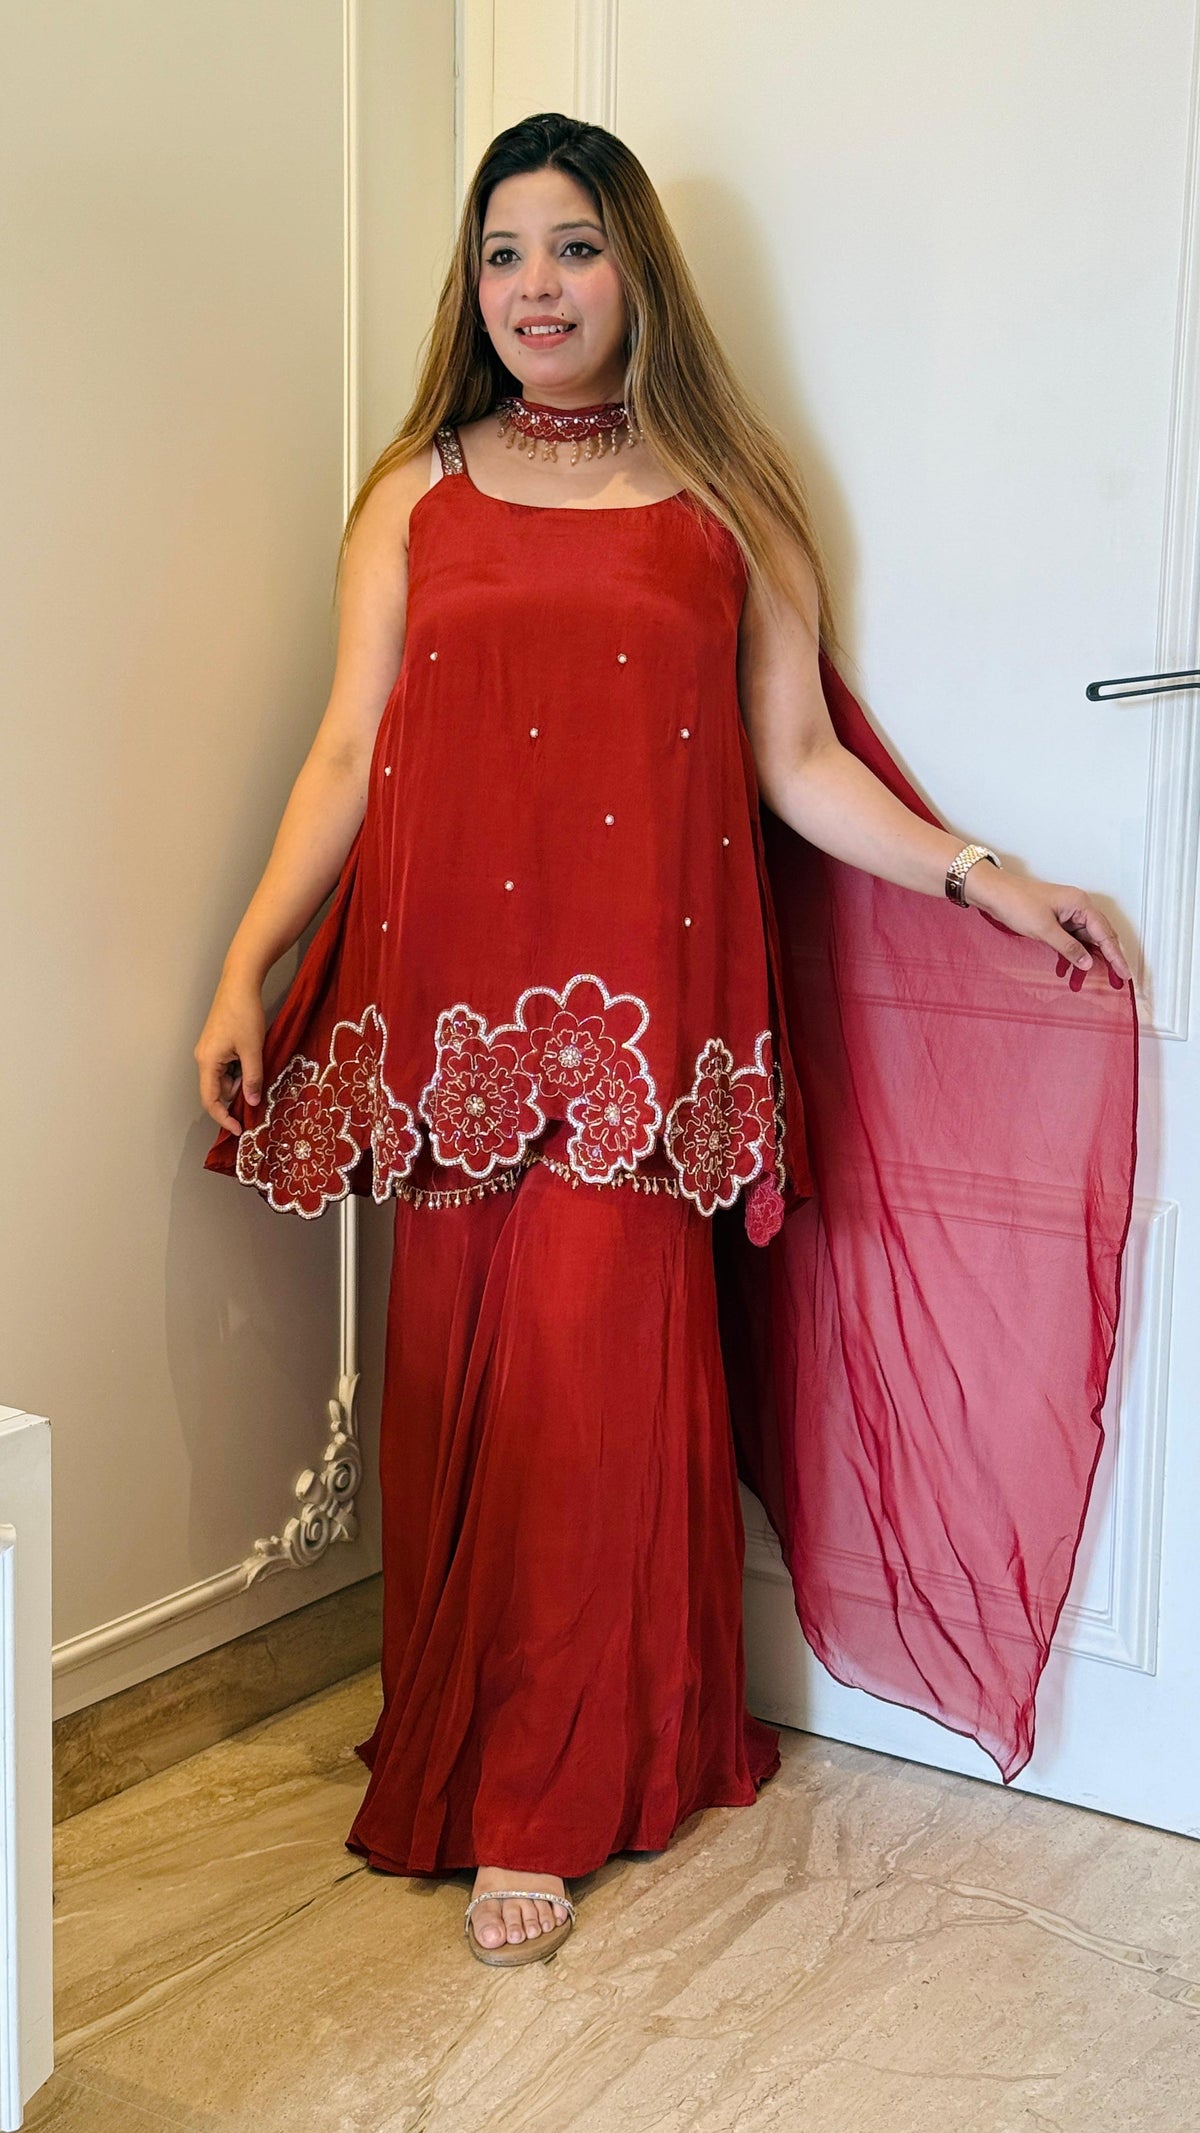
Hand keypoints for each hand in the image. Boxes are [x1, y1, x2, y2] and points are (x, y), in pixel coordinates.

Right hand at [194, 973, 266, 1134]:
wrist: (239, 982)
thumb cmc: (244, 1013)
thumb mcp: (253, 1049)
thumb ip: (252, 1078)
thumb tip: (252, 1102)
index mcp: (207, 1062)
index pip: (210, 1101)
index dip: (224, 1118)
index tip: (239, 1129)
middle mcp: (203, 1058)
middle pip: (217, 1090)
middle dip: (237, 1096)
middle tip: (259, 1094)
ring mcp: (208, 1050)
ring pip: (223, 1077)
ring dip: (241, 1080)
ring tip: (259, 1070)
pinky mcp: (216, 1042)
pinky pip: (226, 1065)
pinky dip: (239, 1069)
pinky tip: (254, 1060)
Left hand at [963, 862, 1132, 990]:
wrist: (994, 893)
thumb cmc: (1016, 902)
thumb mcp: (1044, 930)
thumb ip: (1069, 948)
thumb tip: (1088, 962)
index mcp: (1081, 904)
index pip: (1106, 934)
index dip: (1116, 956)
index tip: (1123, 973)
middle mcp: (1078, 907)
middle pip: (1100, 937)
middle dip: (1107, 960)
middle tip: (1115, 980)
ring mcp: (1067, 913)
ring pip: (1084, 941)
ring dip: (1084, 961)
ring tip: (1082, 982)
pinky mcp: (1056, 920)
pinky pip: (1070, 940)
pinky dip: (1070, 955)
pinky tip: (1066, 970)